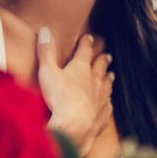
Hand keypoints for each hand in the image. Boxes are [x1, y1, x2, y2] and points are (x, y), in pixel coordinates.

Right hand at [36, 27, 113, 157]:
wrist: (75, 126)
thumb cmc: (59, 98)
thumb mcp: (47, 72)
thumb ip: (46, 52)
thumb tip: (45, 30)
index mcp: (81, 68)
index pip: (85, 51)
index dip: (86, 43)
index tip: (89, 37)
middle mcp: (95, 81)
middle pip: (100, 67)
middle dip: (102, 60)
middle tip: (107, 55)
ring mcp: (101, 98)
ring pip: (107, 85)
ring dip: (108, 78)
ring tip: (111, 74)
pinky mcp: (103, 114)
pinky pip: (107, 105)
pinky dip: (108, 102)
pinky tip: (108, 102)